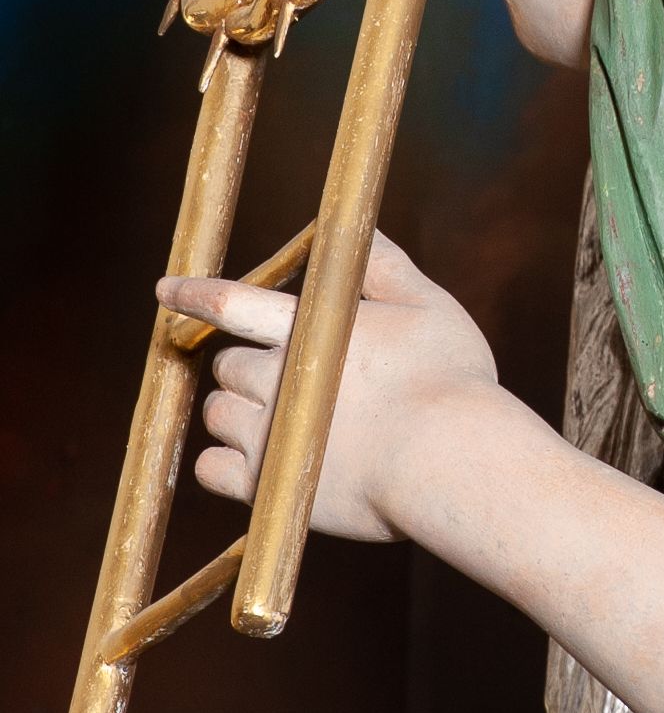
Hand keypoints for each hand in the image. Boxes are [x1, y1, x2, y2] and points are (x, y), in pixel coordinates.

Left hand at [157, 235, 498, 544]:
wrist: (448, 460)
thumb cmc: (449, 378)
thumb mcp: (427, 306)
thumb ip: (384, 268)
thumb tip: (359, 226)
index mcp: (308, 329)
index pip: (231, 303)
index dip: (193, 293)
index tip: (165, 289)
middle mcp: (275, 378)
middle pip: (228, 365)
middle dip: (249, 365)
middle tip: (292, 376)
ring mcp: (265, 434)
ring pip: (218, 413)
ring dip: (237, 410)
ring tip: (284, 419)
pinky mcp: (265, 486)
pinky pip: (211, 469)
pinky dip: (225, 461)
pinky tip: (260, 458)